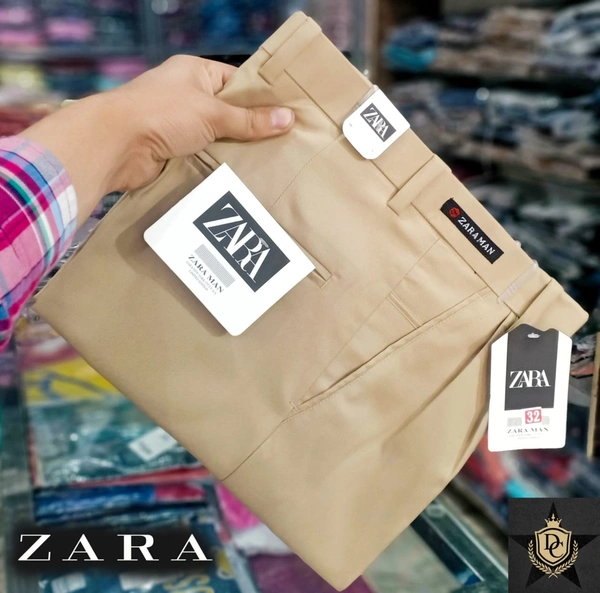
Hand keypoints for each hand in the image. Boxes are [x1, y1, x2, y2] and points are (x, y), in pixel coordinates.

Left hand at [20, 56, 294, 224]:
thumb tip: (287, 119)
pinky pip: (204, 155)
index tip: (285, 112)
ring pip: (217, 137)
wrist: (116, 145)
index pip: (235, 81)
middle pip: (228, 112)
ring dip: (234, 148)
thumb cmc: (161, 113)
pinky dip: (218, 163)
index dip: (259, 96)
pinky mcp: (173, 150)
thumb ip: (249, 120)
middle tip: (283, 142)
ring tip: (269, 161)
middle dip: (250, 127)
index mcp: (195, 73)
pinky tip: (241, 174)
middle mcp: (186, 96)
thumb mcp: (212, 113)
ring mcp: (178, 124)